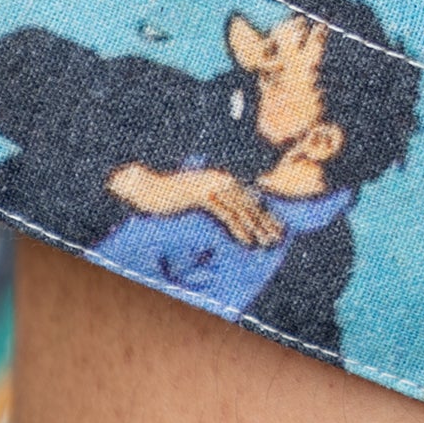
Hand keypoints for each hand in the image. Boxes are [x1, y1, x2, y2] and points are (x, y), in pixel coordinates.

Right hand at [109, 164, 283, 247]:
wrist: (144, 187)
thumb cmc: (169, 197)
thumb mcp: (197, 200)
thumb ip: (215, 206)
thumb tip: (233, 221)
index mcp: (222, 179)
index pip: (250, 196)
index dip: (265, 212)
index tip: (278, 227)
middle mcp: (221, 179)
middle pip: (250, 202)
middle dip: (266, 221)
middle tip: (279, 239)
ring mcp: (211, 185)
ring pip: (241, 209)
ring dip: (256, 227)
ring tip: (266, 243)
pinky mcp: (202, 195)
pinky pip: (225, 213)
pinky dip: (238, 228)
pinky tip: (247, 241)